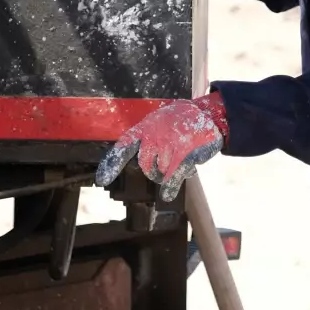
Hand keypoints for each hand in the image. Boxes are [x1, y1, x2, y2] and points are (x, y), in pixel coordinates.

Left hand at [95, 93, 227, 200]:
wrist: (207, 115)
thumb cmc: (180, 121)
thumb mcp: (158, 123)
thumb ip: (145, 139)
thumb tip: (136, 157)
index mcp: (144, 128)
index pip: (123, 147)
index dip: (112, 164)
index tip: (102, 180)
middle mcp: (153, 135)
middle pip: (145, 166)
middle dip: (154, 172)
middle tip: (165, 170)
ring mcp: (168, 144)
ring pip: (160, 172)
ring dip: (169, 174)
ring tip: (180, 163)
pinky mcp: (184, 154)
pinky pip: (172, 177)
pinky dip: (170, 187)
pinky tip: (168, 195)